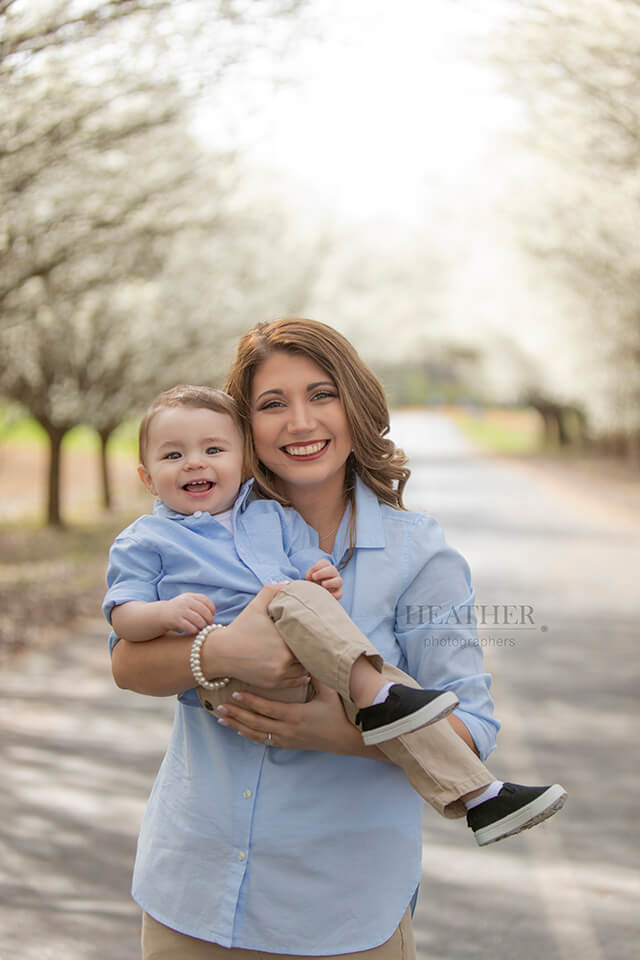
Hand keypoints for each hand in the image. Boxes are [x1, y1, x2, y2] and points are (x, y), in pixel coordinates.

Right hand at [161, 593, 215, 632]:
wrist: (159, 614)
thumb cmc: (178, 610)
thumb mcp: (186, 602)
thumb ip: (198, 603)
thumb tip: (213, 613)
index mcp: (189, 596)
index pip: (205, 600)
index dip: (211, 608)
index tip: (213, 614)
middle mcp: (185, 601)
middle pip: (203, 610)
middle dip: (209, 618)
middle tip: (210, 624)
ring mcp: (180, 610)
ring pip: (198, 619)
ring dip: (202, 626)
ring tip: (202, 629)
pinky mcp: (176, 620)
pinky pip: (189, 627)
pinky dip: (194, 630)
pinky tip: (194, 631)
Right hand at [202, 584, 308, 689]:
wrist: (222, 652)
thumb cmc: (240, 627)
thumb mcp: (255, 606)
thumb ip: (271, 591)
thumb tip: (287, 583)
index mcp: (284, 639)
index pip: (309, 639)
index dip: (314, 636)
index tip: (316, 632)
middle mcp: (284, 659)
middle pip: (309, 656)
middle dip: (312, 650)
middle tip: (317, 644)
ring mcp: (279, 673)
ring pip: (305, 670)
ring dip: (308, 664)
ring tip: (310, 657)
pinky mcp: (274, 684)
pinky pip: (297, 682)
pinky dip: (302, 677)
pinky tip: (304, 670)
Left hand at [216, 678, 369, 754]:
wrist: (348, 740)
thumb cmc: (338, 714)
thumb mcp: (329, 692)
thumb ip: (316, 674)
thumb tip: (306, 654)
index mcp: (295, 715)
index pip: (267, 708)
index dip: (250, 701)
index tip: (235, 693)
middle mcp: (287, 730)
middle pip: (256, 723)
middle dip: (236, 715)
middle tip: (219, 707)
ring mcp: (287, 739)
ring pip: (256, 734)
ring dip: (238, 726)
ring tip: (222, 720)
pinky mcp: (288, 744)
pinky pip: (264, 741)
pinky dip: (249, 735)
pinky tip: (239, 730)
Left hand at [305, 558, 342, 599]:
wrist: (314, 593)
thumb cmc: (312, 582)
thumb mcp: (309, 577)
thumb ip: (309, 574)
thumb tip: (309, 577)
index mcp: (326, 567)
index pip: (324, 563)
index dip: (316, 567)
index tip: (309, 575)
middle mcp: (334, 573)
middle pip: (332, 569)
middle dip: (322, 573)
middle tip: (314, 577)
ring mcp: (337, 583)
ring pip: (339, 581)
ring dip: (330, 582)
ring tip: (323, 585)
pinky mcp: (338, 593)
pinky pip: (339, 594)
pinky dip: (333, 595)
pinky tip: (324, 595)